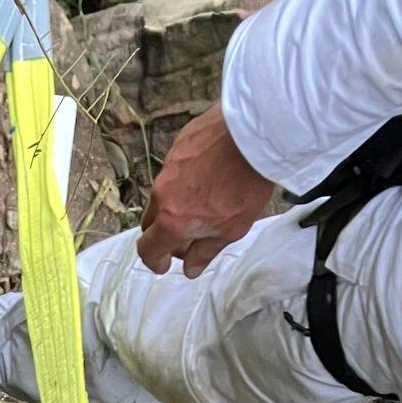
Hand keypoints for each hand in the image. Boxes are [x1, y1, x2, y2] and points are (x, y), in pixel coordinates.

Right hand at [137, 102, 273, 278]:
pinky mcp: (179, 144)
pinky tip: (208, 174)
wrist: (254, 133)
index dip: (155, 261)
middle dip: (163, 234)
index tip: (166, 264)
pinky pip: (174, 169)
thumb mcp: (231, 229)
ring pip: (162, 195)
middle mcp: (162, 194)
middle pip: (149, 223)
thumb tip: (190, 269)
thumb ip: (205, 251)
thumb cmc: (245, 184)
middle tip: (187, 236)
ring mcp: (168, 166)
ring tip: (201, 202)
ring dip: (174, 205)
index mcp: (171, 221)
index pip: (147, 249)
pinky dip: (184, 179)